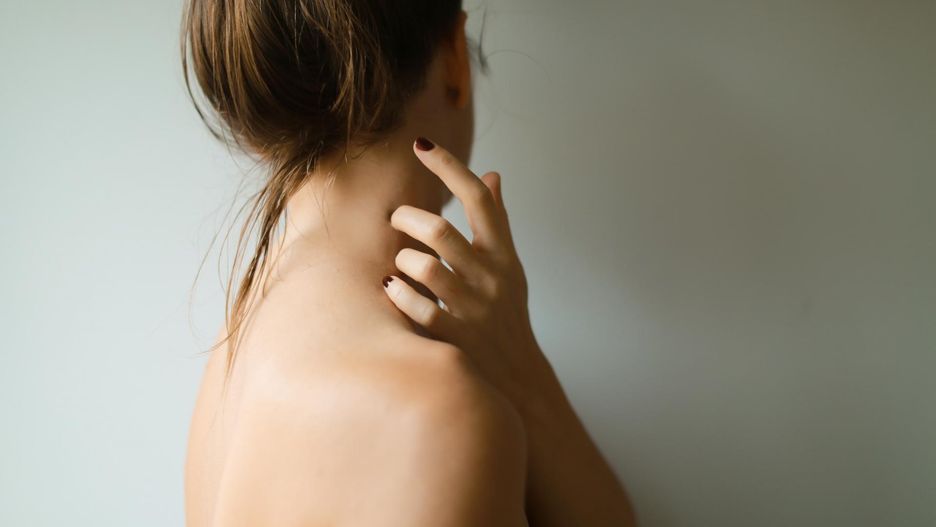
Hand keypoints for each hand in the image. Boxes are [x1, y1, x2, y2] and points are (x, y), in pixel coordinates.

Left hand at [383, 136, 550, 410]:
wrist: (518, 377)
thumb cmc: (507, 314)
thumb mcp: (510, 267)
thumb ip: (497, 222)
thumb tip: (492, 174)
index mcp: (503, 254)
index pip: (480, 199)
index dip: (450, 167)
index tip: (422, 145)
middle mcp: (490, 277)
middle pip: (439, 231)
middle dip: (407, 219)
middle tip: (397, 220)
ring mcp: (473, 308)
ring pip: (421, 266)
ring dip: (400, 259)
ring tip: (398, 262)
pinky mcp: (455, 337)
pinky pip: (415, 306)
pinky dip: (396, 292)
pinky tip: (392, 287)